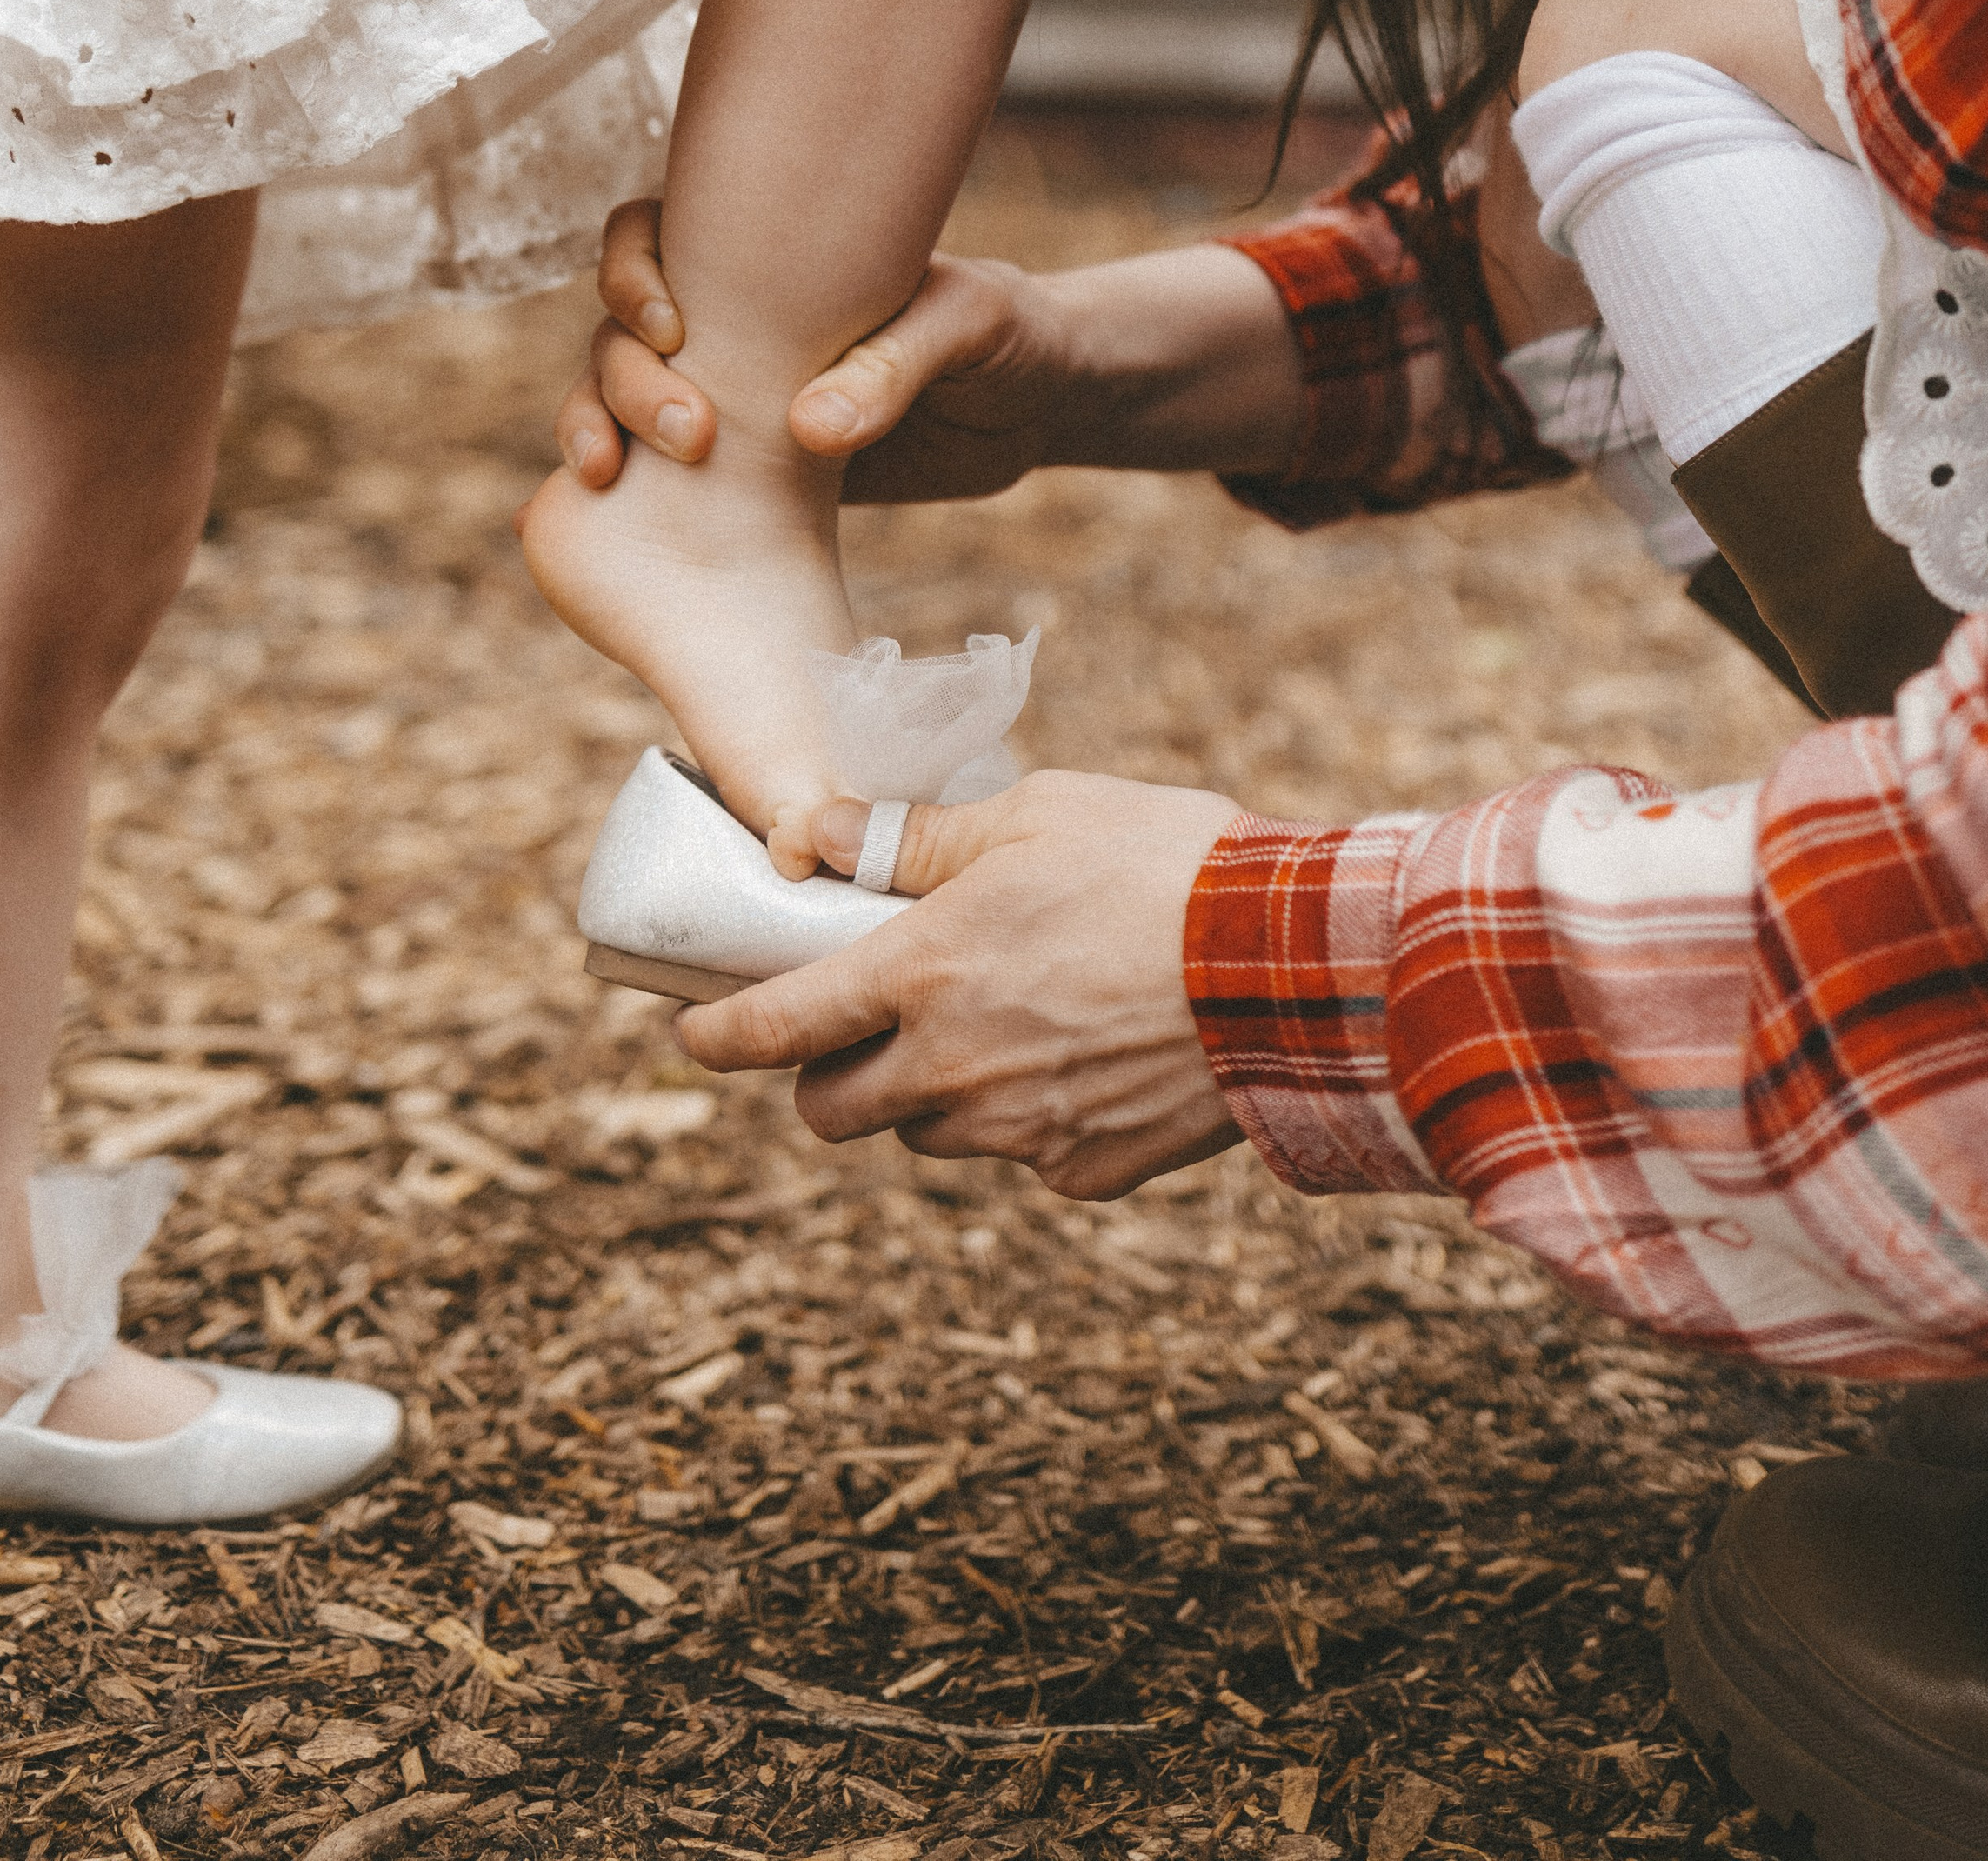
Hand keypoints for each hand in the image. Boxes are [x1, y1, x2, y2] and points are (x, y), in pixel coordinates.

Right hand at [556, 214, 1084, 500]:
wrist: (1038, 410)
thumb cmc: (1008, 332)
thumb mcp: (969, 325)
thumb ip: (894, 366)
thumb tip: (808, 429)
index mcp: (768, 260)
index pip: (653, 235)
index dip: (632, 270)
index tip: (671, 323)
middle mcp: (732, 323)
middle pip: (621, 333)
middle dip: (625, 377)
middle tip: (692, 431)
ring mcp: (734, 398)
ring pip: (622, 402)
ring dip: (601, 428)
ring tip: (613, 479)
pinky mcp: (751, 473)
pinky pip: (664, 477)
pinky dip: (626, 493)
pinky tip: (607, 518)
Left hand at [675, 770, 1245, 1197]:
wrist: (1296, 968)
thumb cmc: (1165, 865)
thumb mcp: (1033, 813)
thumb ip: (914, 836)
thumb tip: (816, 836)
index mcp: (923, 975)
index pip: (776, 1027)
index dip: (717, 1035)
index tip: (690, 1033)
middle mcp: (953, 1070)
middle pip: (833, 1109)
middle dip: (827, 1072)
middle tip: (860, 1025)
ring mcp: (1019, 1134)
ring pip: (928, 1133)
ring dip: (932, 1091)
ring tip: (998, 1020)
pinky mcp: (1084, 1173)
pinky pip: (1023, 1154)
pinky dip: (1029, 1115)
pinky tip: (1083, 1054)